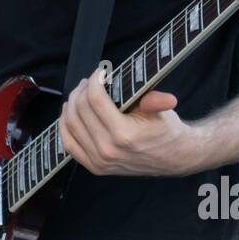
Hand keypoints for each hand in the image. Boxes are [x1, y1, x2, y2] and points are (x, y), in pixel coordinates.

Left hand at [57, 72, 198, 177]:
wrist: (173, 159)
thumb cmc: (166, 131)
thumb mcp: (161, 111)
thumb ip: (151, 98)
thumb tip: (140, 81)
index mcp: (124, 134)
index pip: (96, 100)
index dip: (94, 81)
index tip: (100, 72)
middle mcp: (108, 149)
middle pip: (80, 110)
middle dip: (81, 90)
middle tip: (89, 81)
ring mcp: (99, 161)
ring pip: (71, 125)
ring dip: (71, 104)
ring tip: (79, 93)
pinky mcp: (95, 167)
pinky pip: (69, 144)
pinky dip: (65, 125)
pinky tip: (69, 112)